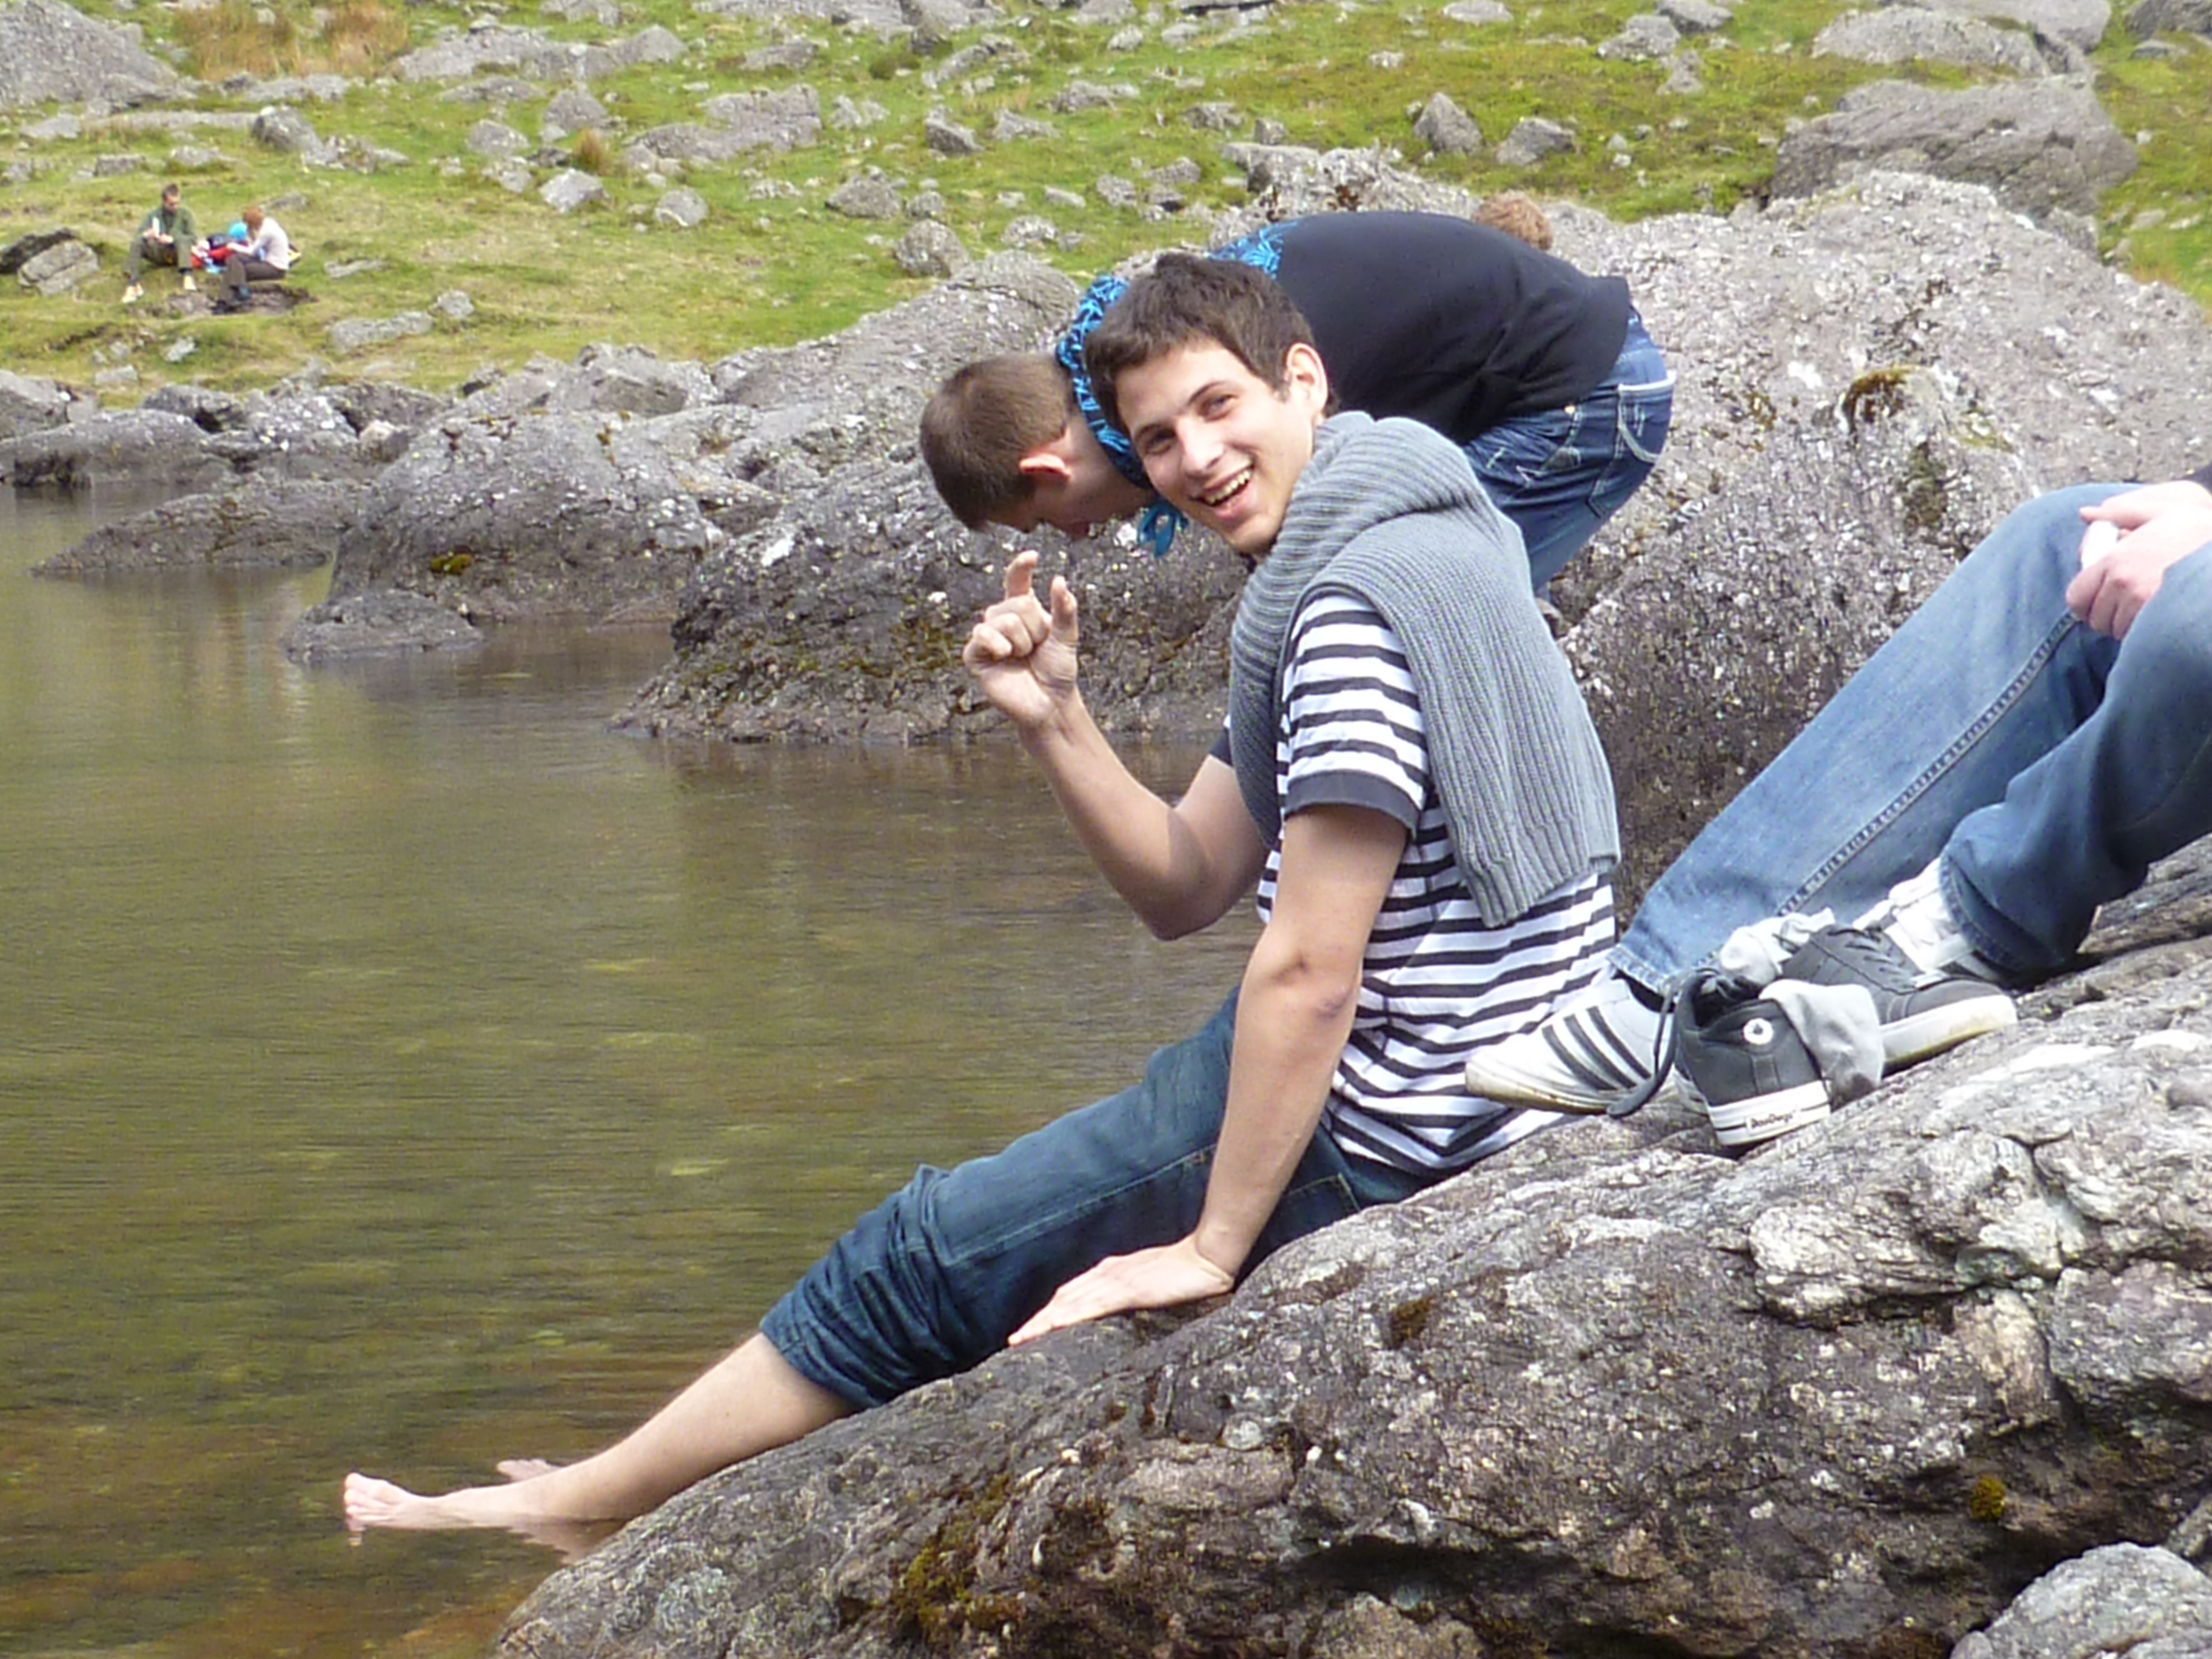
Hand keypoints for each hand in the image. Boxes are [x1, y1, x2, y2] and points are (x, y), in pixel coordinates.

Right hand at [962, 550, 1080, 730]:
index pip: (1016, 581)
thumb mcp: (1066, 637)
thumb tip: (1059, 580)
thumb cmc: (1056, 671)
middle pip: (1017, 603)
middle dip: (1035, 627)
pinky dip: (1000, 645)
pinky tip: (1006, 657)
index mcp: (1023, 611)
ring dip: (1022, 641)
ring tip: (1024, 657)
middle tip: (1037, 648)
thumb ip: (1064, 609)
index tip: (1033, 556)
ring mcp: (988, 637)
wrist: (1049, 702)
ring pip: (1004, 619)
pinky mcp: (975, 655)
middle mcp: (1002, 620)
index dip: (1021, 567)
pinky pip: (983, 635)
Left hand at [1006, 1234, 1234, 1344]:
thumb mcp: (1154, 1285)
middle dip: (1038, 1320)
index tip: (1031, 1329)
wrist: (1208, 1258)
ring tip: (1021, 1339)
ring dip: (1043, 1321)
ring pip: (1069, 1303)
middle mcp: (1107, 1274)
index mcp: (1112, 1273)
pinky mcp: (1127, 1289)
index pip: (1072, 1294)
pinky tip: (1053, 1327)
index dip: (1050, 1311)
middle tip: (1015, 1340)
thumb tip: (1124, 1310)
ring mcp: (1115, 1281)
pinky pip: (1091, 1305)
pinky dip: (1068, 1316)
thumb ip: (1135, 1294)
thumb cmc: (1187, 1273)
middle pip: (1063, 1299)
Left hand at [2070, 487, 2211, 639]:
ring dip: (2128, 627)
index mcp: (2115, 559)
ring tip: (2150, 611)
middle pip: (2096, 619)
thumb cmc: (2200, 531)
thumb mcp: (2162, 511)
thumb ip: (2121, 512)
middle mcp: (2122, 582)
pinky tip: (2161, 621)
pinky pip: (2139, 639)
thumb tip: (2085, 513)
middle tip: (2130, 607)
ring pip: (2117, 631)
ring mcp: (2140, 603)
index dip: (2087, 604)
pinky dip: (2145, 635)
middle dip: (2109, 617)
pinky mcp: (2159, 621)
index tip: (2100, 603)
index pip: (2076, 597)